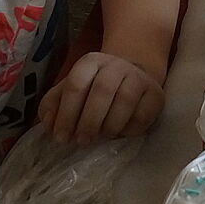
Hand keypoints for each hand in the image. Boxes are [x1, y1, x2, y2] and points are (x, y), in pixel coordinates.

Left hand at [37, 51, 164, 144]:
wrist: (132, 76)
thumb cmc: (94, 88)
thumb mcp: (71, 91)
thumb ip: (54, 105)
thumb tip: (48, 124)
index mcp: (90, 62)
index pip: (75, 84)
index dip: (66, 113)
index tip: (61, 138)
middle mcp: (116, 65)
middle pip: (101, 91)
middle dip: (88, 121)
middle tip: (82, 141)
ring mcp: (139, 77)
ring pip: (125, 100)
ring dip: (109, 125)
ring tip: (100, 138)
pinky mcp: (156, 93)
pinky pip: (143, 113)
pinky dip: (130, 129)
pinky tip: (120, 135)